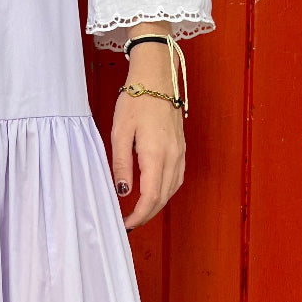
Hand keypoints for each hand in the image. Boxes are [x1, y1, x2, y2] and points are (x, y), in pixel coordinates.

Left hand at [110, 27, 185, 231]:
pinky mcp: (182, 147)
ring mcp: (180, 152)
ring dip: (157, 204)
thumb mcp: (120, 132)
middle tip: (129, 223)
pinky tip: (154, 193)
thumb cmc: (135, 100)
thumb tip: (124, 192)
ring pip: (172, 189)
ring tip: (139, 212)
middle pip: (163, 197)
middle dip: (146, 214)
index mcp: (156, 154)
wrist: (157, 77)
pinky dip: (166, 191)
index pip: (151, 196)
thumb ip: (122, 164)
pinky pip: (177, 177)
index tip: (126, 225)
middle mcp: (173, 156)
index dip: (139, 216)